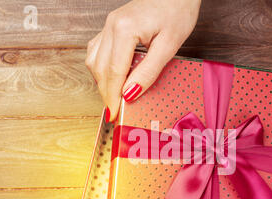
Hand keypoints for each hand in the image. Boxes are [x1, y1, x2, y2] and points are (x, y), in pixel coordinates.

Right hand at [85, 0, 201, 120]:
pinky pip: (97, 49)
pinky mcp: (112, 25)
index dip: (112, 97)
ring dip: (101, 81)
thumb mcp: (169, 46)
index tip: (114, 114)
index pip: (113, 72)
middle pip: (100, 68)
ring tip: (113, 98)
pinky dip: (101, 67)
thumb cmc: (178, 11)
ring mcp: (109, 24)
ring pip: (94, 59)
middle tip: (113, 112)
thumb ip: (148, 72)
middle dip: (106, 93)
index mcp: (124, 29)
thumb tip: (130, 94)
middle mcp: (111, 25)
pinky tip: (111, 77)